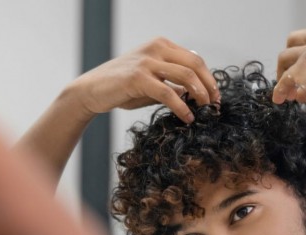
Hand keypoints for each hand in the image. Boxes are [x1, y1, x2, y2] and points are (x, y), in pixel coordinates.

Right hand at [66, 37, 219, 123]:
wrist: (91, 91)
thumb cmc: (120, 88)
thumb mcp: (150, 82)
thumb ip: (171, 83)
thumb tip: (194, 92)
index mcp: (160, 45)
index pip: (194, 59)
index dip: (208, 77)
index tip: (214, 96)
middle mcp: (155, 48)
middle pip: (195, 64)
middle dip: (209, 85)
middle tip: (214, 104)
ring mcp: (147, 62)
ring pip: (186, 76)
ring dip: (200, 95)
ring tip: (204, 111)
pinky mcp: (138, 78)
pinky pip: (169, 93)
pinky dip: (182, 107)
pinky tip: (187, 118)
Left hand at [272, 29, 305, 120]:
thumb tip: (297, 88)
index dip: (302, 54)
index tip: (300, 69)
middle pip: (293, 41)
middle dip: (288, 59)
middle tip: (287, 77)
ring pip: (284, 58)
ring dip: (282, 76)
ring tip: (287, 93)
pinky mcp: (302, 66)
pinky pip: (284, 78)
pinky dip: (280, 90)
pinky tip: (280, 99)